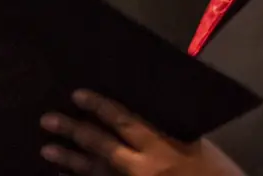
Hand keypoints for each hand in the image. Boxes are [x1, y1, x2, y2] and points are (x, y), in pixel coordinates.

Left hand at [40, 90, 244, 175]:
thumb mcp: (196, 143)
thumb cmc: (216, 172)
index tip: (77, 94)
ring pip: (97, 172)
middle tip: (47, 119)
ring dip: (70, 160)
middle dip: (74, 132)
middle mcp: (146, 168)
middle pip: (103, 147)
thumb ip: (166, 130)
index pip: (125, 121)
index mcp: (164, 146)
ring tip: (46, 150)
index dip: (100, 107)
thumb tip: (136, 110)